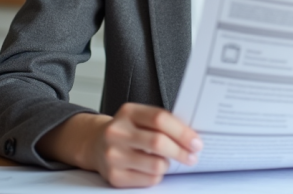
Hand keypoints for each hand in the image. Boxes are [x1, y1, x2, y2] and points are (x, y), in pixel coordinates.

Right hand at [37, 104, 201, 187]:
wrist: (96, 144)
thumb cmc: (128, 130)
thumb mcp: (140, 117)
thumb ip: (162, 123)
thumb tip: (192, 137)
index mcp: (128, 112)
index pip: (159, 119)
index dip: (182, 132)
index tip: (196, 142)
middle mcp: (117, 132)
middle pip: (158, 143)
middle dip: (181, 151)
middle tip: (192, 156)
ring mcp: (113, 155)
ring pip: (156, 165)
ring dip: (168, 164)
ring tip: (168, 161)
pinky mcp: (114, 176)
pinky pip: (148, 180)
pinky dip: (157, 176)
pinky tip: (153, 169)